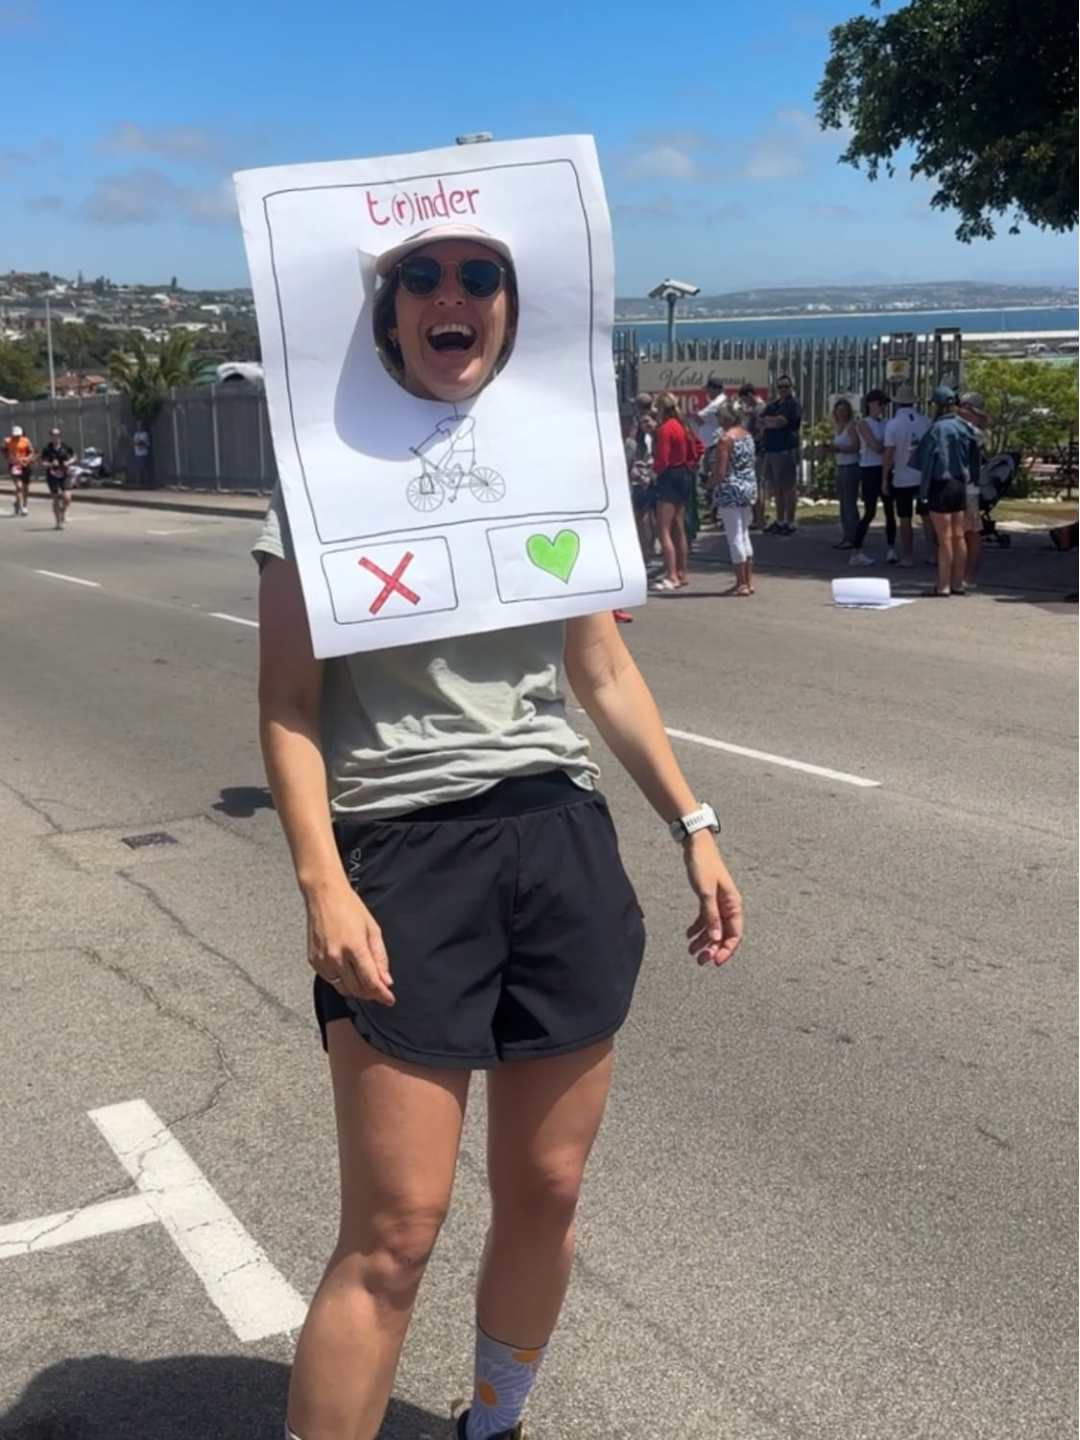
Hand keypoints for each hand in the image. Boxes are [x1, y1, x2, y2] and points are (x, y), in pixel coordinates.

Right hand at [305, 880, 394, 1005]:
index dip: (382, 994)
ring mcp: (322, 960)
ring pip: (343, 988)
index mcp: (354, 947)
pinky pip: (330, 980)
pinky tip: (349, 972)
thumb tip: (386, 980)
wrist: (324, 895)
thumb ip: (380, 957)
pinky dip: (342, 981)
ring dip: (357, 990)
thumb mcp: (373, 929)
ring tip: (366, 983)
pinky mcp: (313, 961)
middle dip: (371, 994)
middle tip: (380, 992)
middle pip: (357, 989)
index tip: (390, 1000)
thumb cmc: (350, 908)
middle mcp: (336, 957)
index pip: (370, 981)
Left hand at [683, 832, 742, 966]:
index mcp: (733, 905)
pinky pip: (705, 919)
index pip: (735, 934)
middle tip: (699, 961)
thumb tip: (716, 938)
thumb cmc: (703, 866)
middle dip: (712, 949)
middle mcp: (728, 907)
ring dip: (703, 941)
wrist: (696, 846)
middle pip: (723, 934)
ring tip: (690, 951)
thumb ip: (711, 916)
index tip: (715, 962)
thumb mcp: (706, 892)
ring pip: (713, 929)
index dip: (726, 950)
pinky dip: (697, 929)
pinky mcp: (708, 899)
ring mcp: (718, 904)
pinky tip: (688, 935)